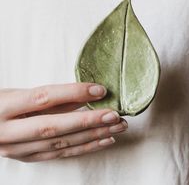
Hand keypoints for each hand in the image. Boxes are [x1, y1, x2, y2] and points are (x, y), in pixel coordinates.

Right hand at [0, 83, 127, 161]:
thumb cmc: (0, 104)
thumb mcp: (17, 94)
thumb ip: (49, 97)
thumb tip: (82, 94)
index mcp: (4, 108)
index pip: (44, 98)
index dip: (73, 93)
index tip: (99, 90)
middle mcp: (8, 132)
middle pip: (54, 126)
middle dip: (88, 122)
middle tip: (115, 115)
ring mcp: (18, 150)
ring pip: (60, 144)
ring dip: (92, 136)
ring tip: (116, 127)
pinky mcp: (28, 158)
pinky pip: (60, 154)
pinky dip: (84, 148)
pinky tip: (103, 141)